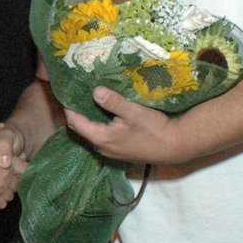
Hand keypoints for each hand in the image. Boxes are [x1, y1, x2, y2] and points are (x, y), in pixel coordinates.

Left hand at [66, 86, 182, 164]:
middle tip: (78, 92)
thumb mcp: (133, 111)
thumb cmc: (154, 128)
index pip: (75, 122)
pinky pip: (103, 136)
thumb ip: (113, 102)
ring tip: (91, 99)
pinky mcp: (120, 150)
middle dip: (79, 111)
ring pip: (93, 132)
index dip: (69, 107)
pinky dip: (100, 124)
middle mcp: (102, 148)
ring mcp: (111, 151)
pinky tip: (106, 112)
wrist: (174, 146)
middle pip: (82, 128)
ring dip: (90, 118)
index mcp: (101, 138)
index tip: (68, 91)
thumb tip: (95, 91)